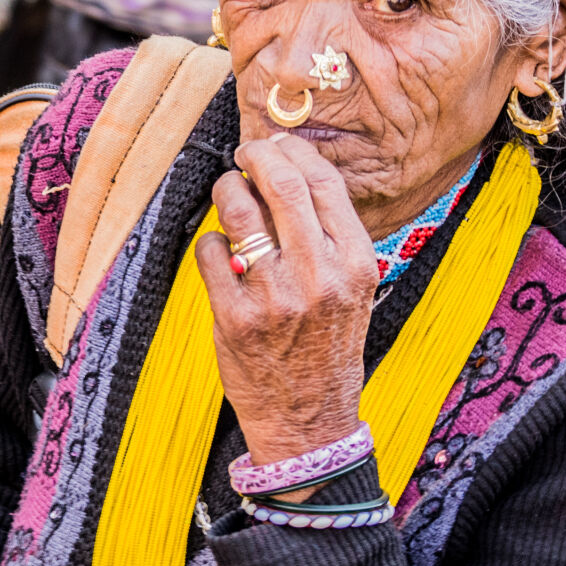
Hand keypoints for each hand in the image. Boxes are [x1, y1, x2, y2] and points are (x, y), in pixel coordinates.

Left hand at [195, 133, 377, 468]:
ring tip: (227, 191)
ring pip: (240, 212)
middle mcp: (319, 276)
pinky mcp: (235, 318)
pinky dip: (211, 241)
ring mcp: (276, 297)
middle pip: (282, 185)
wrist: (310, 420)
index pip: (324, 184)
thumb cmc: (328, 348)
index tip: (277, 145)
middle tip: (244, 153)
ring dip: (227, 190)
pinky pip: (211, 253)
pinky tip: (219, 250)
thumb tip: (290, 174)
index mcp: (355, 264)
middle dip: (257, 156)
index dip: (294, 153)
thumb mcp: (351, 291)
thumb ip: (330, 238)